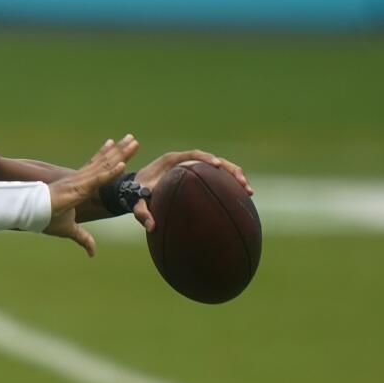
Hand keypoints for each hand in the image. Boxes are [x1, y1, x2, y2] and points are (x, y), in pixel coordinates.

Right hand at [43, 134, 138, 254]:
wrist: (30, 215)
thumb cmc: (45, 218)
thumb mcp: (69, 230)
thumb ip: (83, 238)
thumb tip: (92, 253)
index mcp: (78, 185)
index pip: (96, 167)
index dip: (107, 155)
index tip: (117, 144)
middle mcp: (80, 179)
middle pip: (104, 162)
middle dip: (120, 150)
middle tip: (133, 138)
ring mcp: (79, 182)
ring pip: (104, 167)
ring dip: (121, 155)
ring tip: (134, 142)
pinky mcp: (77, 189)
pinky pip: (97, 180)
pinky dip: (111, 173)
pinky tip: (123, 165)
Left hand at [132, 150, 253, 231]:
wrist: (135, 190)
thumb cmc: (136, 194)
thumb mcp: (136, 202)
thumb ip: (141, 212)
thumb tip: (152, 227)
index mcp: (171, 161)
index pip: (193, 155)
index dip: (205, 158)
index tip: (216, 165)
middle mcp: (185, 162)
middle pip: (213, 160)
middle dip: (230, 169)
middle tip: (242, 182)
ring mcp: (193, 169)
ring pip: (219, 170)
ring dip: (235, 178)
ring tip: (249, 191)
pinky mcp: (198, 178)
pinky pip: (216, 180)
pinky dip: (229, 187)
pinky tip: (243, 199)